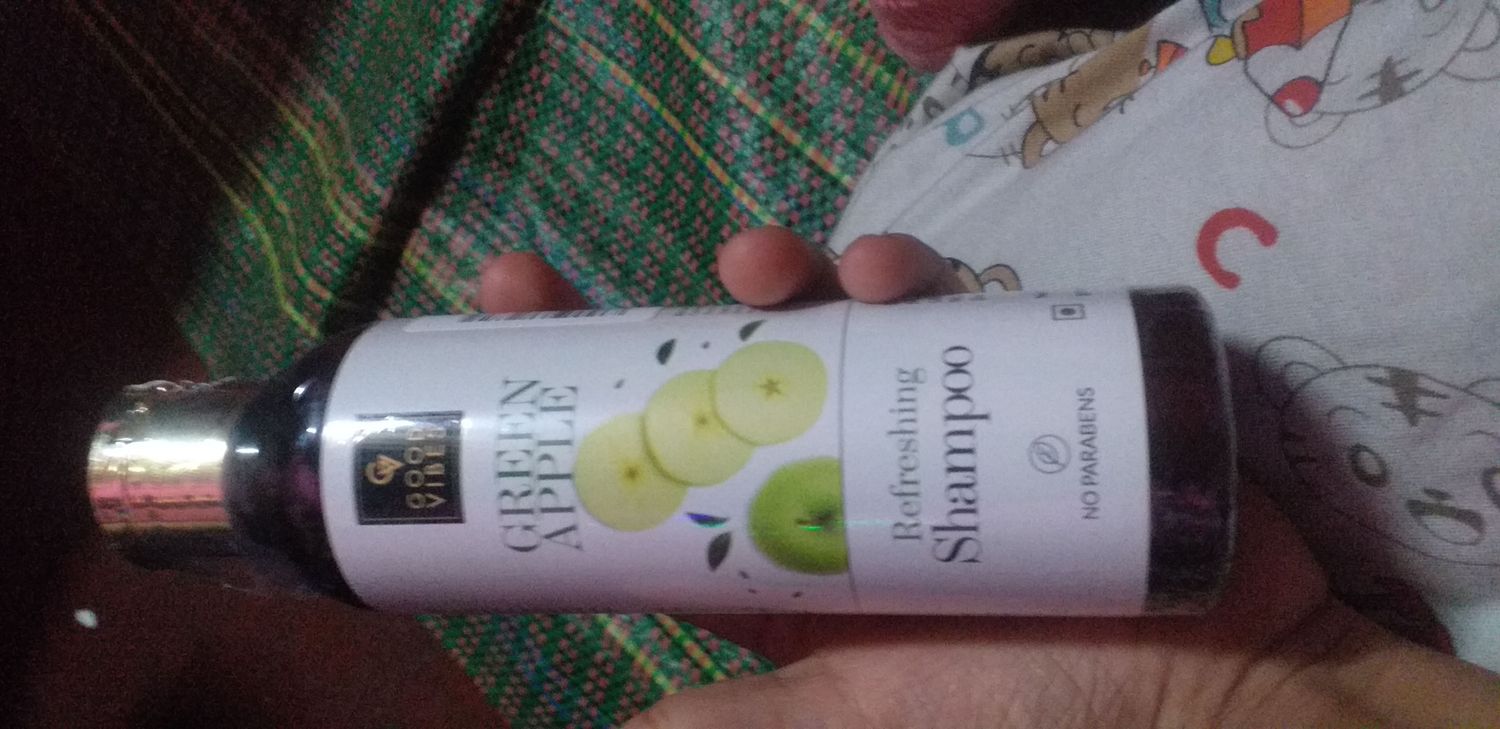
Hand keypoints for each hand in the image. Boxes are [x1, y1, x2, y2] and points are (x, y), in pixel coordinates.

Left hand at [481, 227, 1499, 728]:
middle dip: (658, 321)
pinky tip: (892, 267)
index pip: (658, 475)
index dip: (583, 402)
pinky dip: (914, 277)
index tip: (513, 330)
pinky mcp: (1013, 389)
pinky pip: (950, 313)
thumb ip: (724, 717)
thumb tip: (611, 721)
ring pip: (826, 332)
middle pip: (729, 383)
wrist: (1228, 695)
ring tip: (758, 259)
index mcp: (778, 570)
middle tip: (569, 277)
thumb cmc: (1029, 719)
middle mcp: (838, 492)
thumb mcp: (842, 728)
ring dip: (777, 277)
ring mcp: (926, 435)